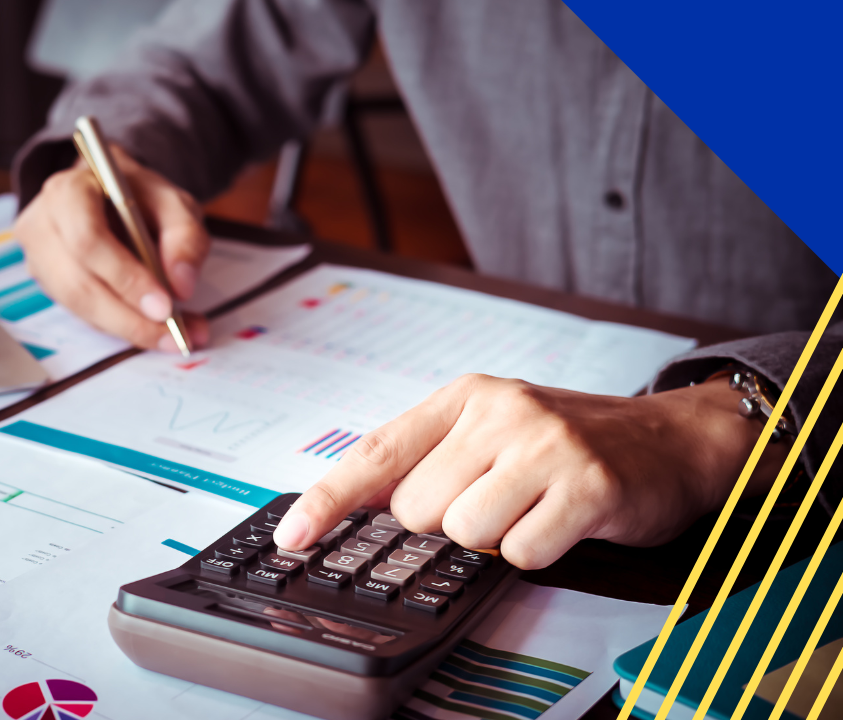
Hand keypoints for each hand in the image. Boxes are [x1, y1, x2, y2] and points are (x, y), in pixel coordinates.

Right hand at [14, 145, 210, 350]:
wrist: (109, 196)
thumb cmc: (139, 197)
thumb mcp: (173, 203)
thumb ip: (185, 237)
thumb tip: (181, 286)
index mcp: (70, 191)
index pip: (87, 239)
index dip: (124, 276)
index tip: (163, 306)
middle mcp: (42, 225)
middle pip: (77, 283)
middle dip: (127, 316)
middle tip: (171, 334)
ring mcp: (38, 258)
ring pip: (78, 306)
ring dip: (126, 328)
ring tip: (170, 338)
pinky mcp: (47, 284)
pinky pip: (82, 314)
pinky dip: (118, 327)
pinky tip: (151, 330)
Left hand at [273, 374, 787, 569]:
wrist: (673, 439)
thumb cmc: (570, 441)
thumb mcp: (493, 429)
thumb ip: (431, 457)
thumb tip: (360, 504)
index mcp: (465, 396)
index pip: (377, 452)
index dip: (327, 498)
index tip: (293, 535)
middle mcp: (499, 411)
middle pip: (417, 508)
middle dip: (448, 520)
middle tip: (497, 497)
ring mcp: (544, 445)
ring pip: (463, 533)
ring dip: (495, 537)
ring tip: (531, 506)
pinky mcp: (586, 485)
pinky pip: (521, 553)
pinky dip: (538, 551)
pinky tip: (562, 520)